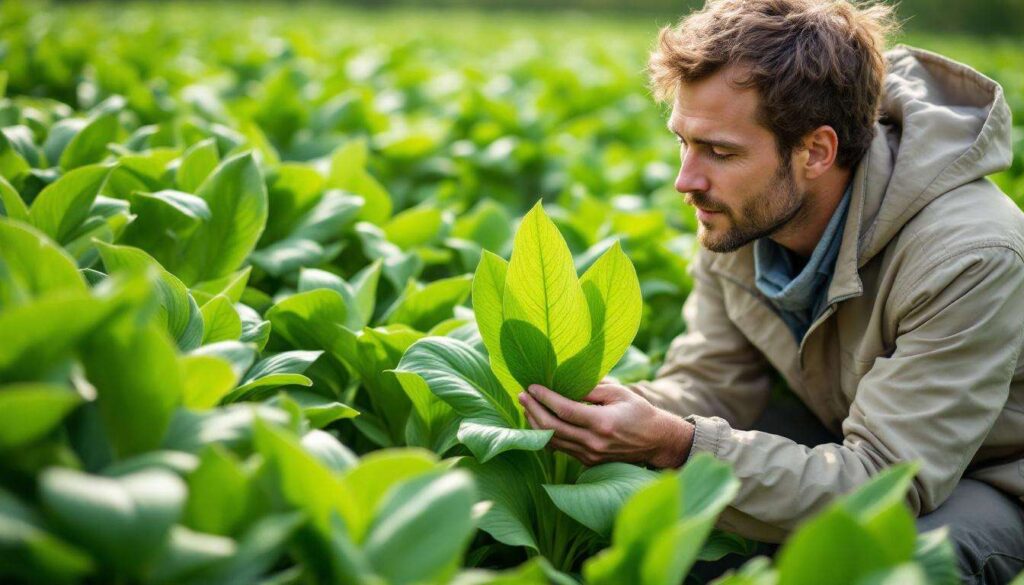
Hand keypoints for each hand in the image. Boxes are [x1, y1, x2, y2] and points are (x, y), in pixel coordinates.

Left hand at [518, 381, 693, 467]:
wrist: (656, 442)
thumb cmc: (639, 412)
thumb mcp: (619, 393)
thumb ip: (592, 389)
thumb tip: (565, 381)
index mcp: (602, 423)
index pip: (564, 411)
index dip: (545, 398)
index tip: (532, 386)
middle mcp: (593, 442)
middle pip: (552, 428)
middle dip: (533, 411)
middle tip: (522, 395)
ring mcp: (590, 455)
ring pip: (553, 441)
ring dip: (536, 424)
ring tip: (527, 406)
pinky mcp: (588, 462)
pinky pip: (561, 449)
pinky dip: (547, 435)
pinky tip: (540, 422)